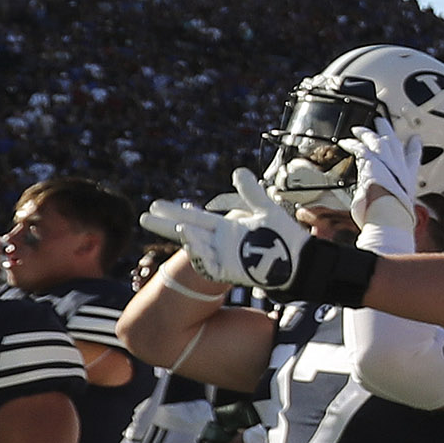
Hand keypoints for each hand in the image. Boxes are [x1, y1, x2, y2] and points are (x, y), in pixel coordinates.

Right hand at [141, 171, 306, 293]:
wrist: (299, 260)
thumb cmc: (284, 236)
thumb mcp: (265, 209)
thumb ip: (251, 193)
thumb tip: (238, 171)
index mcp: (225, 226)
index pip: (194, 216)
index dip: (175, 211)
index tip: (155, 206)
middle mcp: (220, 241)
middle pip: (188, 230)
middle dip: (167, 225)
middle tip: (143, 218)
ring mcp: (224, 256)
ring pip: (198, 247)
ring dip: (188, 238)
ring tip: (181, 229)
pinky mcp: (231, 271)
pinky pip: (211, 266)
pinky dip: (203, 257)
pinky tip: (196, 247)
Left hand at [345, 124, 418, 232]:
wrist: (389, 216)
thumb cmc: (391, 219)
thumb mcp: (393, 211)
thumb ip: (386, 206)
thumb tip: (374, 211)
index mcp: (408, 179)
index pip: (413, 159)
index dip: (414, 148)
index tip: (415, 140)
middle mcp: (399, 167)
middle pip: (394, 143)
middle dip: (388, 131)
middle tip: (383, 123)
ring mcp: (386, 161)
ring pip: (376, 140)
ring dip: (367, 133)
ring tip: (360, 129)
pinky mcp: (371, 160)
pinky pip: (359, 147)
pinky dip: (351, 144)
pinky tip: (345, 142)